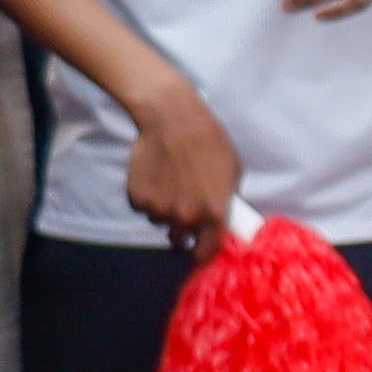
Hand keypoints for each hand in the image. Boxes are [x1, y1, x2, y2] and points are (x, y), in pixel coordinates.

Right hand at [121, 80, 242, 251]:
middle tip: (183, 203)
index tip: (200, 250)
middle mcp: (186, 218)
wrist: (172, 119)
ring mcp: (159, 210)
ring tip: (168, 181)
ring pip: (159, 220)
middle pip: (180, 237)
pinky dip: (146, 196)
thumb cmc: (210, 140)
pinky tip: (154, 175)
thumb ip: (228, 199)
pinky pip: (142, 206)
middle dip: (182, 226)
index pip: (207, 252)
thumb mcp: (234, 170)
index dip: (203, 253)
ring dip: (163, 209)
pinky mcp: (137, 198)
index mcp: (214, 214)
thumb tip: (224, 214)